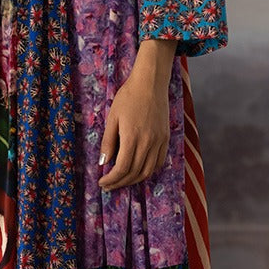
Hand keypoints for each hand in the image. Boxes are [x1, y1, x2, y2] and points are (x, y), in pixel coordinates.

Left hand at [97, 38, 176, 191]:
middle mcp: (148, 142)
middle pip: (135, 173)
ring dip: (134, 180)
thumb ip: (108, 142)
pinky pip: (158, 162)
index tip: (102, 182)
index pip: (122, 168)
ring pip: (148, 171)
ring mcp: (159, 141)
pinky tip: (138, 171)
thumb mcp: (112, 118)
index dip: (112, 179)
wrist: (151, 83)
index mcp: (132, 137)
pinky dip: (148, 171)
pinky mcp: (166, 138)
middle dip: (120, 183)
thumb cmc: (128, 97)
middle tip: (108, 185)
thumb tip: (104, 163)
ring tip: (121, 181)